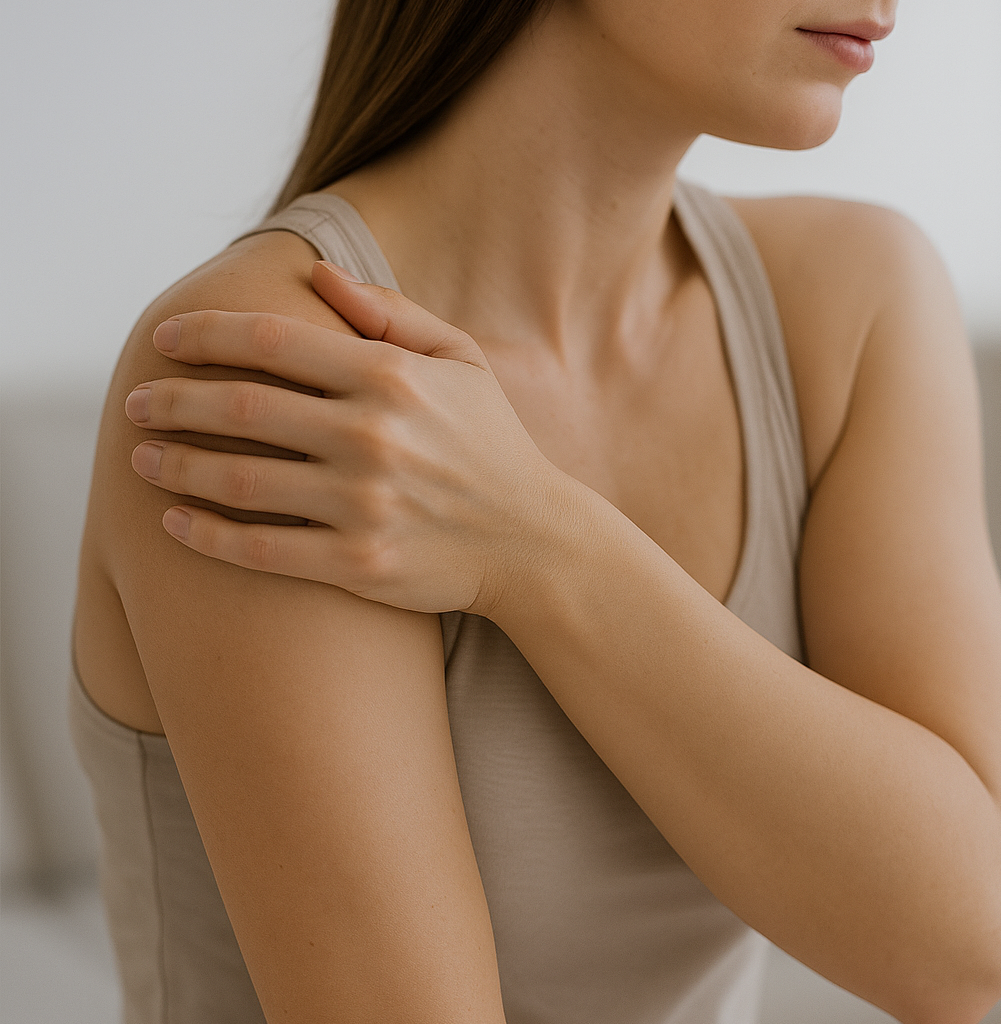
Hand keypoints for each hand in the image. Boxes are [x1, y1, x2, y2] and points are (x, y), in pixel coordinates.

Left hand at [124, 261, 561, 616]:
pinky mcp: (357, 563)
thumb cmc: (491, 444)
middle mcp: (371, 436)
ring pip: (239, 479)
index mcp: (391, 377)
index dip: (206, 334)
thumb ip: (389, 313)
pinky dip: (207, 535)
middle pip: (241, 407)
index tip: (166, 338)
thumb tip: (316, 275)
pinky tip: (174, 522)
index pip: (272, 340)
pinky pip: (260, 549)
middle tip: (135, 402)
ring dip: (176, 465)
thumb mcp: (459, 360)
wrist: (530, 540)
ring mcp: (363, 504)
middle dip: (172, 399)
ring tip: (141, 458)